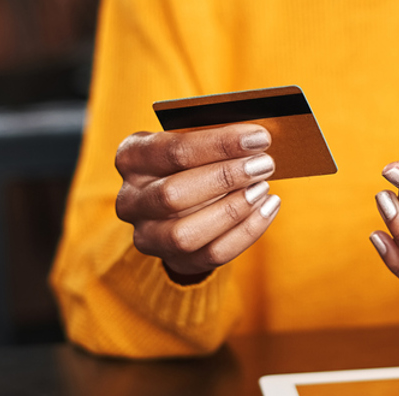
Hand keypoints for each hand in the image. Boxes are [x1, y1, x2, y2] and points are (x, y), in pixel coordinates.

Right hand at [115, 124, 280, 282]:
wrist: (183, 202)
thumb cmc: (195, 160)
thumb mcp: (197, 142)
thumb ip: (218, 140)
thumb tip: (258, 140)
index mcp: (132, 157)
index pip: (173, 151)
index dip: (219, 144)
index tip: (258, 138)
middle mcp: (130, 199)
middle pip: (173, 194)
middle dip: (225, 178)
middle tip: (264, 164)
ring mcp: (148, 235)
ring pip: (186, 234)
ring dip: (233, 210)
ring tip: (263, 188)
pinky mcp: (174, 260)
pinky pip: (212, 254)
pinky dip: (247, 231)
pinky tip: (268, 207)